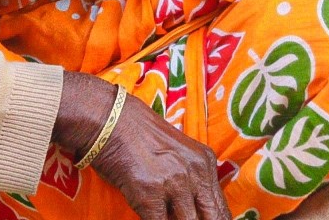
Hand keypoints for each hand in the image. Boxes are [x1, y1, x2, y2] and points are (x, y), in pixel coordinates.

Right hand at [53, 72, 230, 219]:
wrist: (109, 118)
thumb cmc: (137, 134)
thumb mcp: (177, 153)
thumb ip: (192, 179)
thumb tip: (198, 211)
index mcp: (205, 162)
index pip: (220, 208)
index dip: (214, 219)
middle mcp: (195, 172)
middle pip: (210, 218)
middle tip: (180, 217)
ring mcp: (173, 183)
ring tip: (164, 214)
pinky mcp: (149, 194)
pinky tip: (146, 214)